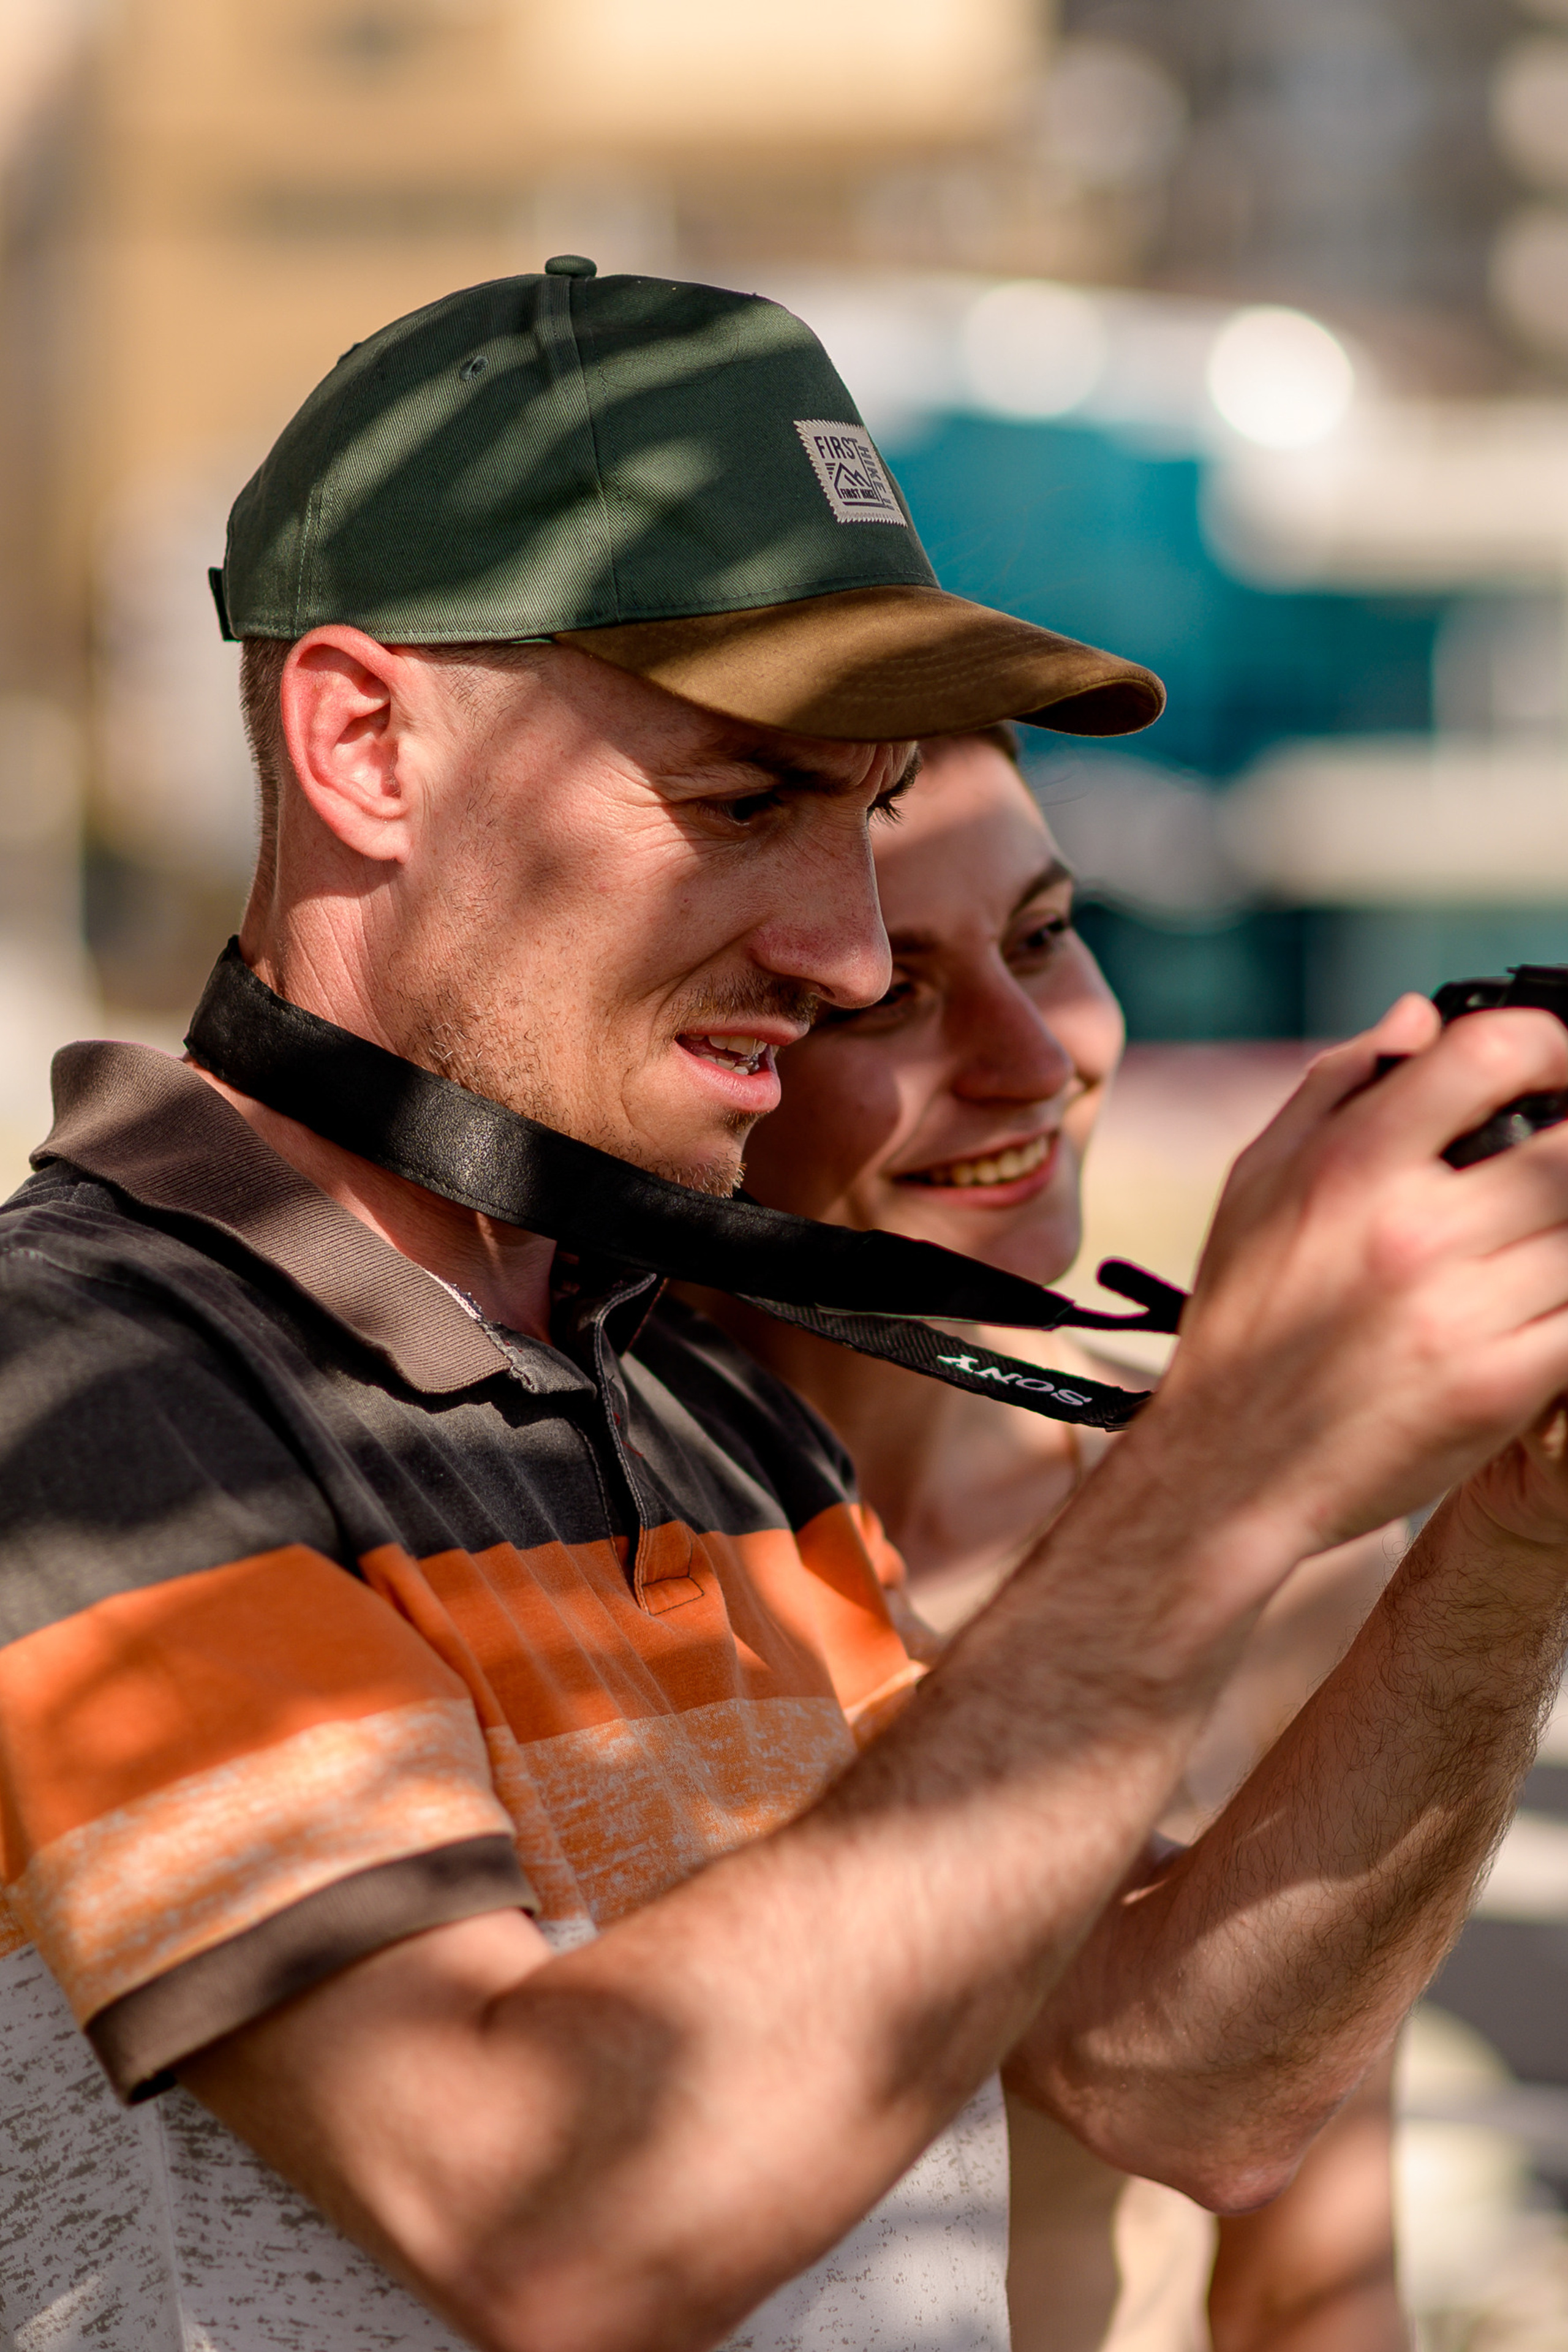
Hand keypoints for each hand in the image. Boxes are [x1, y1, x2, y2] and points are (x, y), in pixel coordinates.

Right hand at [1134, 992, 1567, 1554]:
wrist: (1226, 1469)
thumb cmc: (1242, 1319)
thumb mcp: (1257, 1182)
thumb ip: (1338, 1085)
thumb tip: (1420, 1015)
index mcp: (1350, 1166)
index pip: (1494, 1052)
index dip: (1549, 1043)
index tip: (1552, 1068)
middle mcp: (1410, 1232)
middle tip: (1555, 1162)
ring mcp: (1461, 1313)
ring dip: (1567, 1226)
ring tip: (1536, 1236)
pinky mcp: (1498, 1389)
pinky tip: (1541, 1295)